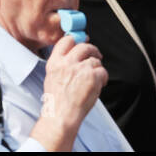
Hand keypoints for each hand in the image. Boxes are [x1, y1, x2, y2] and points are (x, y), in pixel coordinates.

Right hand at [32, 34, 106, 150]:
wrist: (61, 116)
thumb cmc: (57, 102)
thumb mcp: (52, 78)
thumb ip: (61, 65)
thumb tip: (73, 56)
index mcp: (55, 63)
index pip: (66, 41)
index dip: (76, 39)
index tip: (82, 41)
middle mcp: (67, 63)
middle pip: (84, 46)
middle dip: (92, 50)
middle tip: (96, 55)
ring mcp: (80, 69)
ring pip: (95, 60)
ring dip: (97, 68)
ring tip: (95, 78)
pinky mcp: (92, 76)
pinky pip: (103, 71)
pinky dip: (103, 78)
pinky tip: (99, 85)